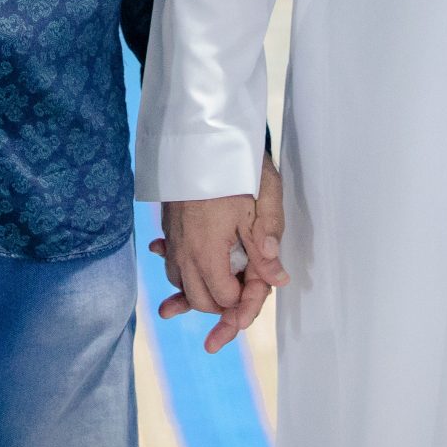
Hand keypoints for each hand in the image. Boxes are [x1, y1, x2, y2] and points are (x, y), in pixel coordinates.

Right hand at [149, 153, 287, 352]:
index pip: (225, 297)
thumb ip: (266, 242)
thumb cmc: (235, 164)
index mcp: (208, 250)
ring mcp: (173, 238)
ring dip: (195, 293)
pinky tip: (177, 266)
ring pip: (181, 281)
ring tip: (207, 303)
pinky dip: (177, 270)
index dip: (245, 305)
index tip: (258, 299)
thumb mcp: (262, 199)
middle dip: (220, 308)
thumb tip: (277, 278)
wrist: (199, 132)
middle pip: (200, 298)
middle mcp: (185, 250)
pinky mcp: (169, 225)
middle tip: (239, 314)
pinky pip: (170, 260)